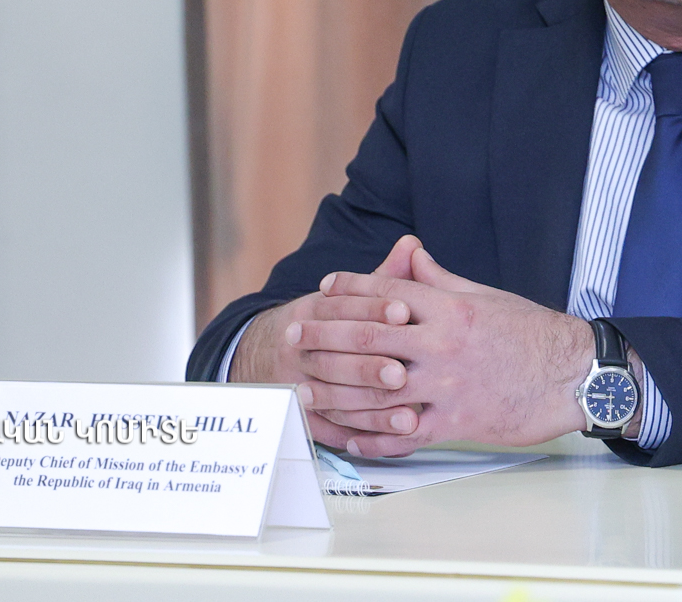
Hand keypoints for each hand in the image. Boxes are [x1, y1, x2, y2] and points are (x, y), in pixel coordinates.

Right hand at [229, 236, 424, 449]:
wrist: (269, 354)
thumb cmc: (331, 322)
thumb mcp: (349, 297)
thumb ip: (384, 277)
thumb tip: (413, 244)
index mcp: (313, 311)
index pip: (341, 307)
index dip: (373, 308)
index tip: (404, 311)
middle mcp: (300, 347)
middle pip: (335, 356)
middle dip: (369, 365)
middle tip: (403, 371)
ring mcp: (299, 384)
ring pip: (335, 397)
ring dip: (372, 408)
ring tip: (409, 413)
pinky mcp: (305, 417)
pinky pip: (334, 429)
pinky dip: (363, 436)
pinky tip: (392, 439)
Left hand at [305, 240, 593, 456]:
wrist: (573, 375)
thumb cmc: (531, 333)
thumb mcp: (484, 296)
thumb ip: (439, 280)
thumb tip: (409, 254)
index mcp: (449, 308)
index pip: (386, 291)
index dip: (349, 288)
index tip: (323, 288)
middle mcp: (442, 345)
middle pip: (369, 336)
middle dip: (325, 334)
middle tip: (293, 334)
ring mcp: (447, 387)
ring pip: (377, 389)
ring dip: (335, 389)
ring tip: (304, 387)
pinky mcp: (457, 423)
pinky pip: (403, 435)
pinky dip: (372, 438)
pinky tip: (347, 435)